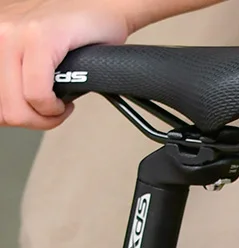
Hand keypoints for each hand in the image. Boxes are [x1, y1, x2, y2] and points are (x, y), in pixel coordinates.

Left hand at [0, 0, 129, 128]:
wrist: (104, 5)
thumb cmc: (75, 29)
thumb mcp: (30, 54)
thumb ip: (15, 77)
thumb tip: (8, 108)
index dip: (11, 115)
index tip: (31, 113)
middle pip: (1, 108)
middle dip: (32, 120)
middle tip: (51, 112)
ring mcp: (13, 33)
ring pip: (17, 108)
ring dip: (45, 117)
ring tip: (59, 105)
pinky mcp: (39, 38)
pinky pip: (38, 95)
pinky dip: (55, 109)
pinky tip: (65, 101)